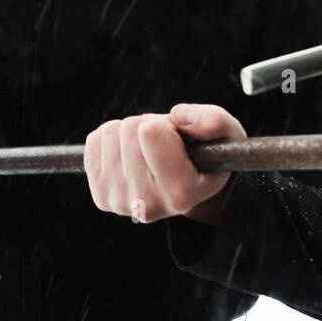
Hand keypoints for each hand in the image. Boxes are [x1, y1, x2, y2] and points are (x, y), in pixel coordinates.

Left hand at [83, 103, 243, 225]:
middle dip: (148, 126)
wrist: (190, 189)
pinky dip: (112, 139)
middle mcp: (148, 205)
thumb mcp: (227, 134)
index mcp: (181, 193)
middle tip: (165, 144)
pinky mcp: (102, 196)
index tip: (180, 138)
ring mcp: (120, 203)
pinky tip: (132, 154)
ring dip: (130, 132)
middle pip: (129, 130)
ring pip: (109, 133)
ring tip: (150, 149)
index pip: (150, 132)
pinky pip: (94, 142)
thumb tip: (179, 116)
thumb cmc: (209, 157)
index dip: (167, 124)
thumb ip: (213, 121)